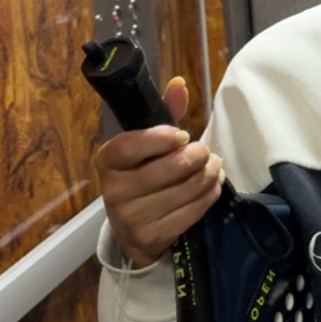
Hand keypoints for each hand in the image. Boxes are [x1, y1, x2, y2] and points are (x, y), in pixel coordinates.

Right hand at [92, 76, 224, 265]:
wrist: (133, 229)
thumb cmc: (142, 175)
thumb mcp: (146, 145)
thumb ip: (163, 114)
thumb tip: (180, 84)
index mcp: (107, 161)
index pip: (130, 146)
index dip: (161, 138)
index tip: (182, 135)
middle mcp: (113, 191)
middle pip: (167, 169)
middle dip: (196, 156)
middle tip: (205, 151)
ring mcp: (131, 218)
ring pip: (185, 190)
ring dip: (209, 174)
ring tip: (213, 166)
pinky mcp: (151, 237)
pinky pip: (193, 211)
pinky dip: (210, 194)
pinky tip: (212, 185)